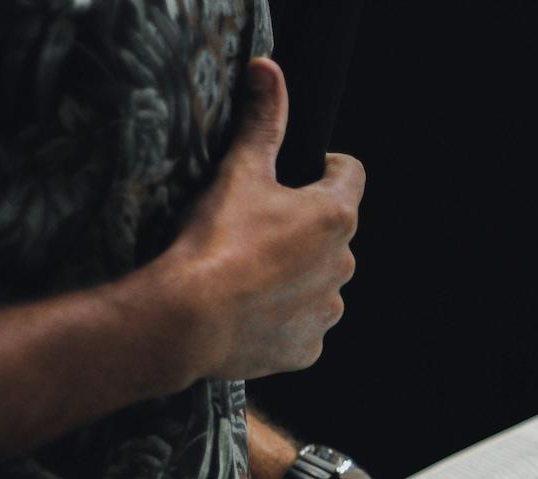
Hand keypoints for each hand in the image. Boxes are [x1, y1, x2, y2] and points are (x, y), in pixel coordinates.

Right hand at [159, 56, 364, 380]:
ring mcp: (327, 310)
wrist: (188, 319)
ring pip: (320, 282)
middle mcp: (344, 265)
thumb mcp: (239, 171)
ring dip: (296, 275)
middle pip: (332, 234)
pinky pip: (302, 326)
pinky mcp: (309, 348)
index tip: (303, 171)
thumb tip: (269, 71)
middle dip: (304, 228)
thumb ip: (263, 122)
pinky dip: (282, 318)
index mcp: (335, 217)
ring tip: (249, 274)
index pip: (350, 174)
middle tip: (257, 229)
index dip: (326, 166)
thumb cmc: (215, 241)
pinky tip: (249, 312)